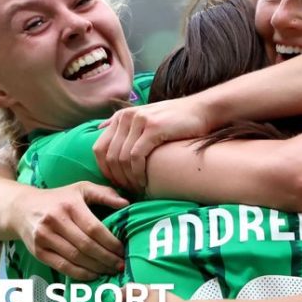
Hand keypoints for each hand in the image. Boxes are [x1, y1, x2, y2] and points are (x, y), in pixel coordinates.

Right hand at [12, 182, 126, 279]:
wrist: (22, 208)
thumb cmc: (60, 198)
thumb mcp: (82, 189)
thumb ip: (105, 194)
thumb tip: (126, 203)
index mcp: (70, 206)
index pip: (94, 228)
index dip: (110, 242)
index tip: (123, 250)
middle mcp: (55, 222)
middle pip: (86, 246)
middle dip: (106, 258)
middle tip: (120, 265)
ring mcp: (44, 238)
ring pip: (75, 258)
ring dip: (96, 268)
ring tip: (111, 271)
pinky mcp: (38, 252)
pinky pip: (62, 266)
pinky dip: (79, 274)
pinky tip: (93, 275)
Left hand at [93, 97, 210, 193]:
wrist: (202, 110)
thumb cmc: (178, 118)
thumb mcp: (148, 116)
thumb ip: (125, 123)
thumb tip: (101, 128)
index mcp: (122, 116)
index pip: (99, 148)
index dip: (104, 170)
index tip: (116, 184)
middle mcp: (126, 116)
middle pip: (109, 155)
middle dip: (116, 177)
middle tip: (126, 190)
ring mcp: (139, 121)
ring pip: (121, 158)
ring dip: (127, 178)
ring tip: (136, 189)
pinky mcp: (152, 128)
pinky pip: (136, 156)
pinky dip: (137, 173)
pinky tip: (144, 182)